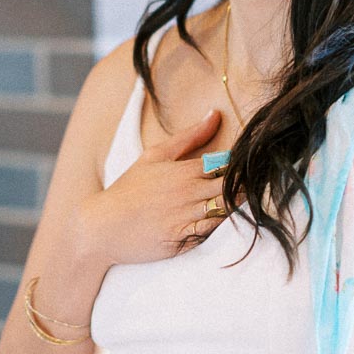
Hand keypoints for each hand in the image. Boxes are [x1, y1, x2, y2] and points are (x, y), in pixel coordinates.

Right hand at [77, 110, 234, 266]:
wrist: (102, 225)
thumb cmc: (129, 188)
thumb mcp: (155, 156)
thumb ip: (189, 136)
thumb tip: (216, 114)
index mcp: (185, 170)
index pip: (228, 163)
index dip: (241, 166)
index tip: (246, 167)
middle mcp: (188, 192)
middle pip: (232, 186)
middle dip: (244, 185)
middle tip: (251, 186)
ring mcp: (187, 216)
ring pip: (227, 208)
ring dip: (237, 205)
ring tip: (241, 203)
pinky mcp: (184, 238)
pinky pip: (213, 231)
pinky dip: (223, 226)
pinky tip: (225, 222)